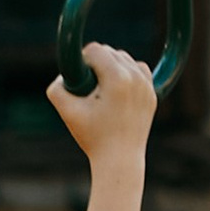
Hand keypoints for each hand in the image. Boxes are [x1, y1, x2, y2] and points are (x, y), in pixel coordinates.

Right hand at [47, 41, 156, 210]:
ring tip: (102, 91)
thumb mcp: (68, 113)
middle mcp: (136, 77)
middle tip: (89, 89)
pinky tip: (117, 90)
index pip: (96, 50)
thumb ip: (56, 90)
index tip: (79, 79)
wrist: (120, 160)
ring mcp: (147, 85)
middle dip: (96, 65)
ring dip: (111, 67)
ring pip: (125, 59)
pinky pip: (139, 70)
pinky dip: (127, 74)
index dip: (82, 61)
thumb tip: (62, 76)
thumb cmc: (93, 138)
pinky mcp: (152, 93)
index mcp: (117, 78)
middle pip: (111, 52)